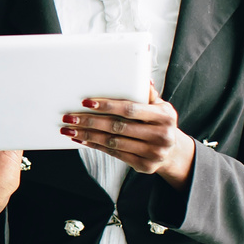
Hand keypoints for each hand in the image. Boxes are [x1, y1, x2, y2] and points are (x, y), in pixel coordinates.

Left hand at [63, 82, 195, 187]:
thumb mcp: (161, 106)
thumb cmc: (160, 123)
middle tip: (70, 117)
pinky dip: (95, 145)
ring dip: (88, 135)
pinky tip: (82, 139)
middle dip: (90, 121)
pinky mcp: (144, 165)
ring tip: (69, 129)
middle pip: (118, 127)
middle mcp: (161, 136)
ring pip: (113, 142)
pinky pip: (114, 154)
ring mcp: (153, 153)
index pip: (130, 110)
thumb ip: (148, 94)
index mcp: (164, 117)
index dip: (108, 105)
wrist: (173, 152)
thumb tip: (143, 77)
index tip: (86, 102)